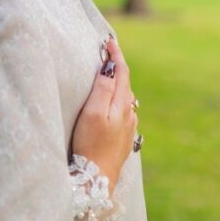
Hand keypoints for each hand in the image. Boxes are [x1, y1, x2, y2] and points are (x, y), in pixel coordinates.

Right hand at [70, 37, 137, 192]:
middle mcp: (129, 114)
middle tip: (108, 51)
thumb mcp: (92, 113)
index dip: (116, 54)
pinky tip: (112, 103)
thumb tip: (110, 68)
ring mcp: (128, 127)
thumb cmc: (90, 144)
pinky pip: (123, 111)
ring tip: (109, 73)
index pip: (122, 72)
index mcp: (121, 104)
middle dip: (118, 66)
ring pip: (125, 98)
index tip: (109, 40)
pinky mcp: (123, 138)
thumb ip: (102, 89)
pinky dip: (117, 99)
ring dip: (118, 83)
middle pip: (125, 83)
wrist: (98, 179)